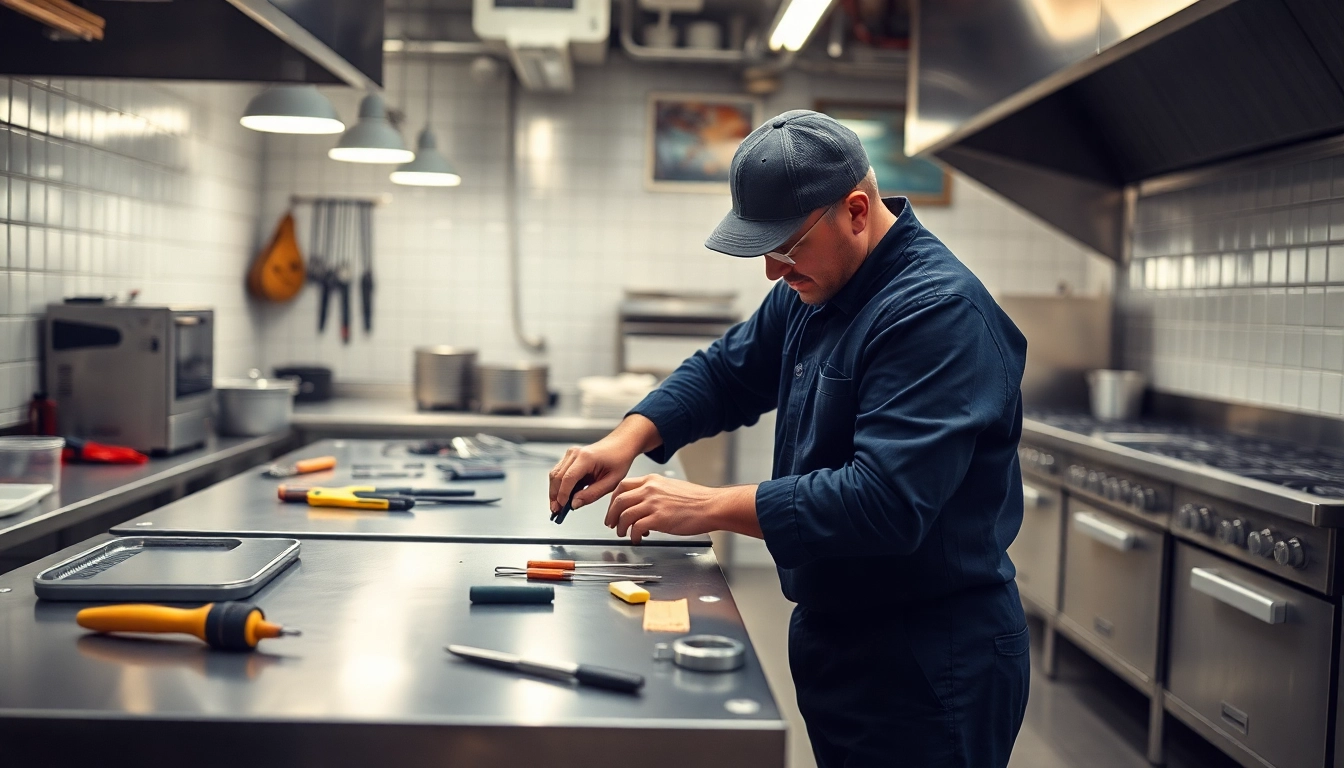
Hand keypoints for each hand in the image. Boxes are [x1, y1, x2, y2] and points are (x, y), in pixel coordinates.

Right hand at [548, 415, 661, 513]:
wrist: (620, 445)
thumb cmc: (619, 460)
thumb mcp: (612, 482)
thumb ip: (592, 494)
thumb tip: (574, 504)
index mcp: (587, 457)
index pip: (568, 478)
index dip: (562, 494)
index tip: (560, 508)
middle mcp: (575, 453)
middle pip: (557, 477)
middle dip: (554, 496)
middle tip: (556, 511)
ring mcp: (571, 454)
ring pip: (555, 475)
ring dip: (554, 491)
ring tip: (559, 506)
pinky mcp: (569, 457)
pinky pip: (559, 472)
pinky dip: (559, 485)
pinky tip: (564, 496)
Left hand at [606, 476, 759, 543]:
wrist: (711, 506)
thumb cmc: (697, 500)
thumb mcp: (671, 488)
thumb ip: (655, 493)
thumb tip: (644, 505)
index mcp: (652, 480)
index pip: (622, 486)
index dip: (613, 500)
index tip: (613, 509)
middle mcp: (650, 489)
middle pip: (619, 500)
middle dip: (611, 515)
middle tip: (611, 524)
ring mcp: (653, 503)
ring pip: (624, 515)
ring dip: (620, 527)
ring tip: (623, 534)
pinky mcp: (659, 518)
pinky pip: (636, 528)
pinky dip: (634, 535)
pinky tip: (638, 539)